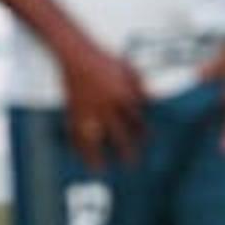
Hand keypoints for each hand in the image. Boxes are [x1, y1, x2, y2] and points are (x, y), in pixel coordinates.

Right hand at [59, 37, 147, 167]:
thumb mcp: (129, 69)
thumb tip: (151, 100)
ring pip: (94, 140)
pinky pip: (74, 133)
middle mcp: (106, 108)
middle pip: (118, 136)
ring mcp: (88, 111)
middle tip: (131, 164)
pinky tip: (79, 156)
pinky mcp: (73, 111)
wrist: (77, 55)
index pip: (137, 121)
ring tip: (100, 170)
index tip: (147, 142)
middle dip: (126, 152)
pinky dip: (76, 146)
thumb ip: (141, 86)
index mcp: (122, 97)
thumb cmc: (104, 60)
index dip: (143, 133)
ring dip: (97, 157)